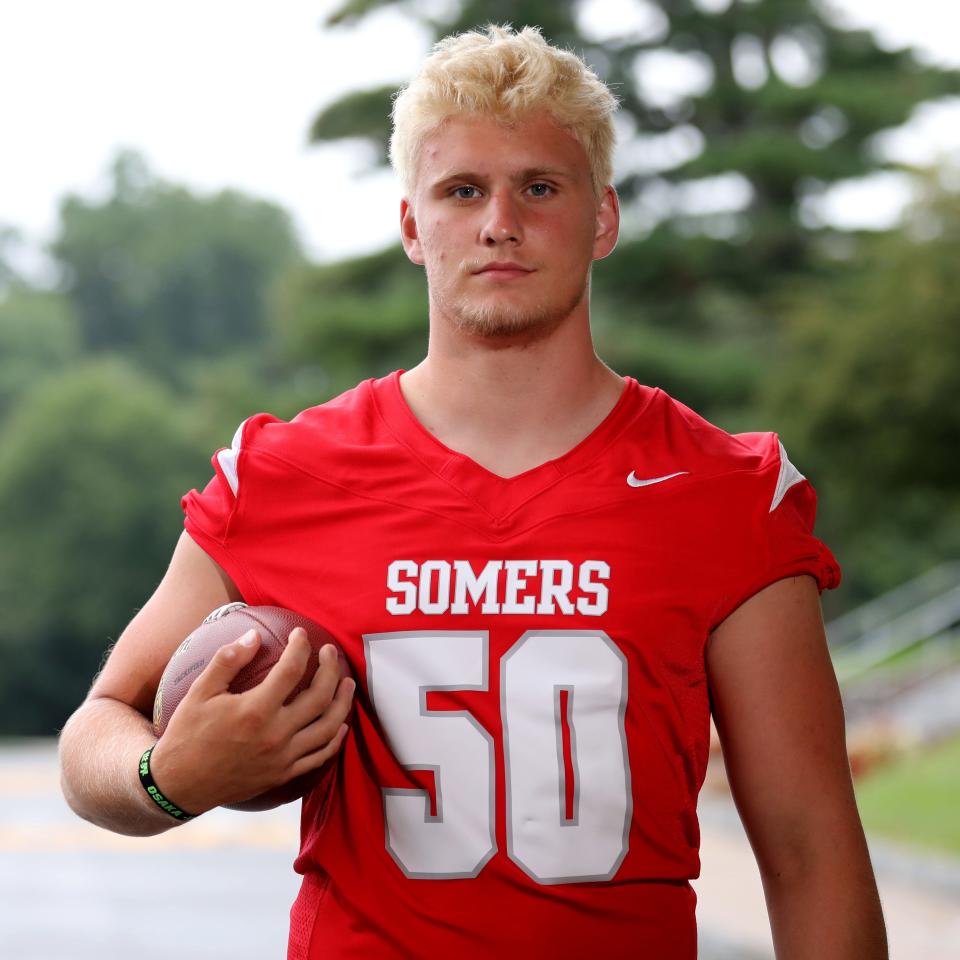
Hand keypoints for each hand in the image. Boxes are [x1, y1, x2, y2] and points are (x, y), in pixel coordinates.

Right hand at [149, 627, 355, 813]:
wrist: (179, 786)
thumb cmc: (186, 734)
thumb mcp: (200, 692)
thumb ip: (228, 660)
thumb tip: (254, 635)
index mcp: (255, 711)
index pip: (292, 670)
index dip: (301, 647)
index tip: (301, 634)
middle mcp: (275, 735)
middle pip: (320, 696)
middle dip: (331, 668)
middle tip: (331, 652)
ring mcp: (283, 758)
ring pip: (329, 727)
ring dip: (343, 702)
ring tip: (347, 683)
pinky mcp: (284, 775)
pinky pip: (320, 756)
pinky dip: (335, 738)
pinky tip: (340, 724)